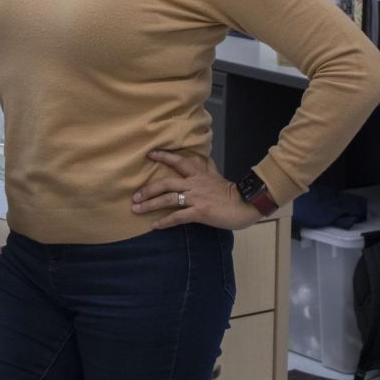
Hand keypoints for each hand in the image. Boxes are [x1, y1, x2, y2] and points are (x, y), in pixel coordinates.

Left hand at [132, 149, 261, 230]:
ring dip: (150, 204)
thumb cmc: (231, 192)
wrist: (245, 204)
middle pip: (165, 183)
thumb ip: (209, 167)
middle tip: (134, 195)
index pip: (178, 161)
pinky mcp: (199, 212)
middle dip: (148, 189)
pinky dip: (165, 221)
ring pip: (168, 199)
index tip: (149, 154)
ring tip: (137, 209)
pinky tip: (155, 225)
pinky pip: (178, 217)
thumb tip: (206, 157)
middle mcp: (194, 184)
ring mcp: (196, 198)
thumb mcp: (218, 175)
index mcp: (198, 174)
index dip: (163, 156)